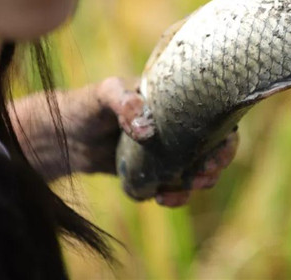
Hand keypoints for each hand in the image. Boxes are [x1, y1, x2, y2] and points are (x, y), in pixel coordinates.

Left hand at [99, 77, 238, 206]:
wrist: (65, 135)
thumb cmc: (87, 104)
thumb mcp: (104, 94)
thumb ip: (122, 102)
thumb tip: (146, 129)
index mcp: (177, 102)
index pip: (214, 117)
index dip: (225, 136)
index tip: (217, 152)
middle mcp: (179, 127)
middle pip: (214, 148)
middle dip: (215, 165)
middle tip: (202, 176)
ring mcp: (168, 151)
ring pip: (197, 171)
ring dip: (197, 184)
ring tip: (180, 189)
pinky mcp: (155, 172)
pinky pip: (174, 186)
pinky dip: (174, 195)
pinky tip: (161, 196)